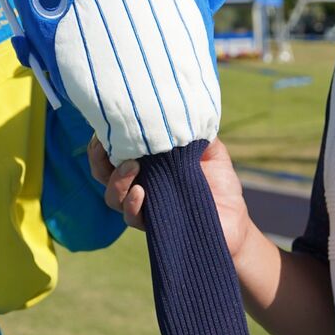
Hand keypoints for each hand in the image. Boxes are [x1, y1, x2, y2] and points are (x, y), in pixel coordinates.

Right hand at [89, 136, 254, 260]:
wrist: (236, 221)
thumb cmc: (220, 184)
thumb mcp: (210, 149)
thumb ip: (194, 131)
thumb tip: (184, 108)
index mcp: (147, 165)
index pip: (113, 152)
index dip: (103, 140)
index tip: (108, 125)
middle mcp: (139, 185)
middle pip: (102, 173)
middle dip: (99, 159)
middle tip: (110, 146)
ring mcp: (145, 206)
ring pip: (112, 196)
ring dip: (117, 181)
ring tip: (132, 166)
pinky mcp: (155, 226)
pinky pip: (132, 217)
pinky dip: (132, 205)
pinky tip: (140, 192)